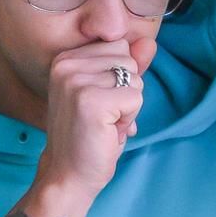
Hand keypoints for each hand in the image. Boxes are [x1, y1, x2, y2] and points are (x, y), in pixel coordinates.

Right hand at [34, 34, 156, 201]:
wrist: (68, 174)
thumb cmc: (89, 134)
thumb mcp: (108, 92)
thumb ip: (127, 66)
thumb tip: (149, 42)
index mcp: (66, 57)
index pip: (120, 46)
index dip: (119, 78)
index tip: (99, 102)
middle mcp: (67, 64)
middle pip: (128, 59)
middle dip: (126, 90)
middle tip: (103, 115)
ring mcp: (76, 81)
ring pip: (135, 79)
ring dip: (128, 106)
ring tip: (105, 123)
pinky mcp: (91, 101)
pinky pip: (136, 98)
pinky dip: (129, 118)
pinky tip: (108, 131)